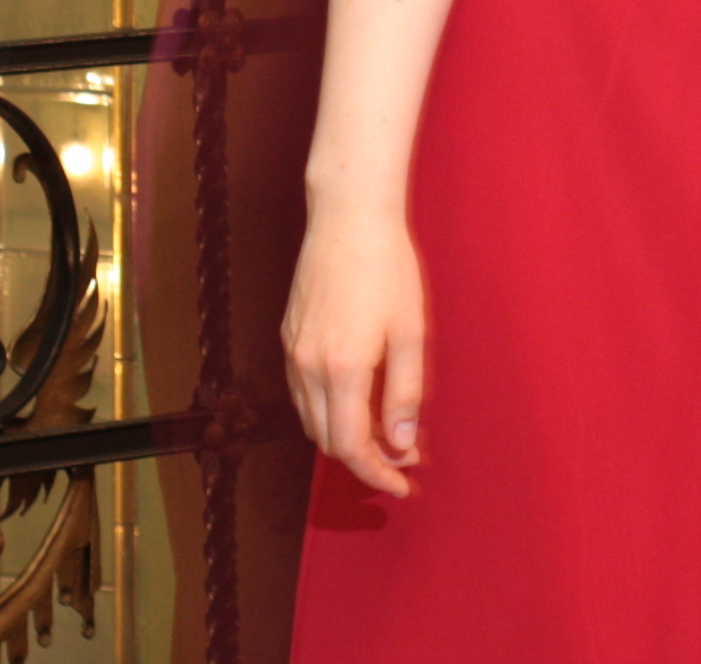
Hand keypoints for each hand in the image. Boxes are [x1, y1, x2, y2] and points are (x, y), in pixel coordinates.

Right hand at [283, 204, 429, 496]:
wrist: (349, 216)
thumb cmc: (387, 267)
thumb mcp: (411, 332)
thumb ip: (405, 393)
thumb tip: (402, 444)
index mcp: (341, 369)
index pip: (351, 447)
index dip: (377, 474)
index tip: (403, 483)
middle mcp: (307, 367)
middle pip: (327, 440)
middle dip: (363, 459)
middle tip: (402, 461)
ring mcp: (293, 352)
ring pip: (310, 419)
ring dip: (343, 436)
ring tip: (383, 434)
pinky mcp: (289, 337)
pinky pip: (301, 393)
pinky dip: (326, 410)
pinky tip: (356, 400)